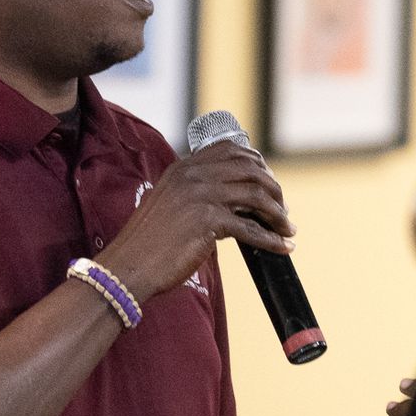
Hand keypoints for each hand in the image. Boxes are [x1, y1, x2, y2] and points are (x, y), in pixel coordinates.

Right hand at [99, 144, 294, 301]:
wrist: (128, 265)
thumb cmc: (148, 242)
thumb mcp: (168, 203)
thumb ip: (194, 192)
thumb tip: (232, 200)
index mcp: (183, 167)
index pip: (230, 150)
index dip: (256, 163)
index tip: (269, 181)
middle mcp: (192, 175)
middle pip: (250, 170)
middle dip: (273, 189)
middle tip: (282, 209)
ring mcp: (200, 196)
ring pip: (256, 196)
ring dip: (277, 214)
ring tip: (287, 229)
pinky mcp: (207, 221)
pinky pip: (251, 228)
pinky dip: (271, 239)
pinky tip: (282, 247)